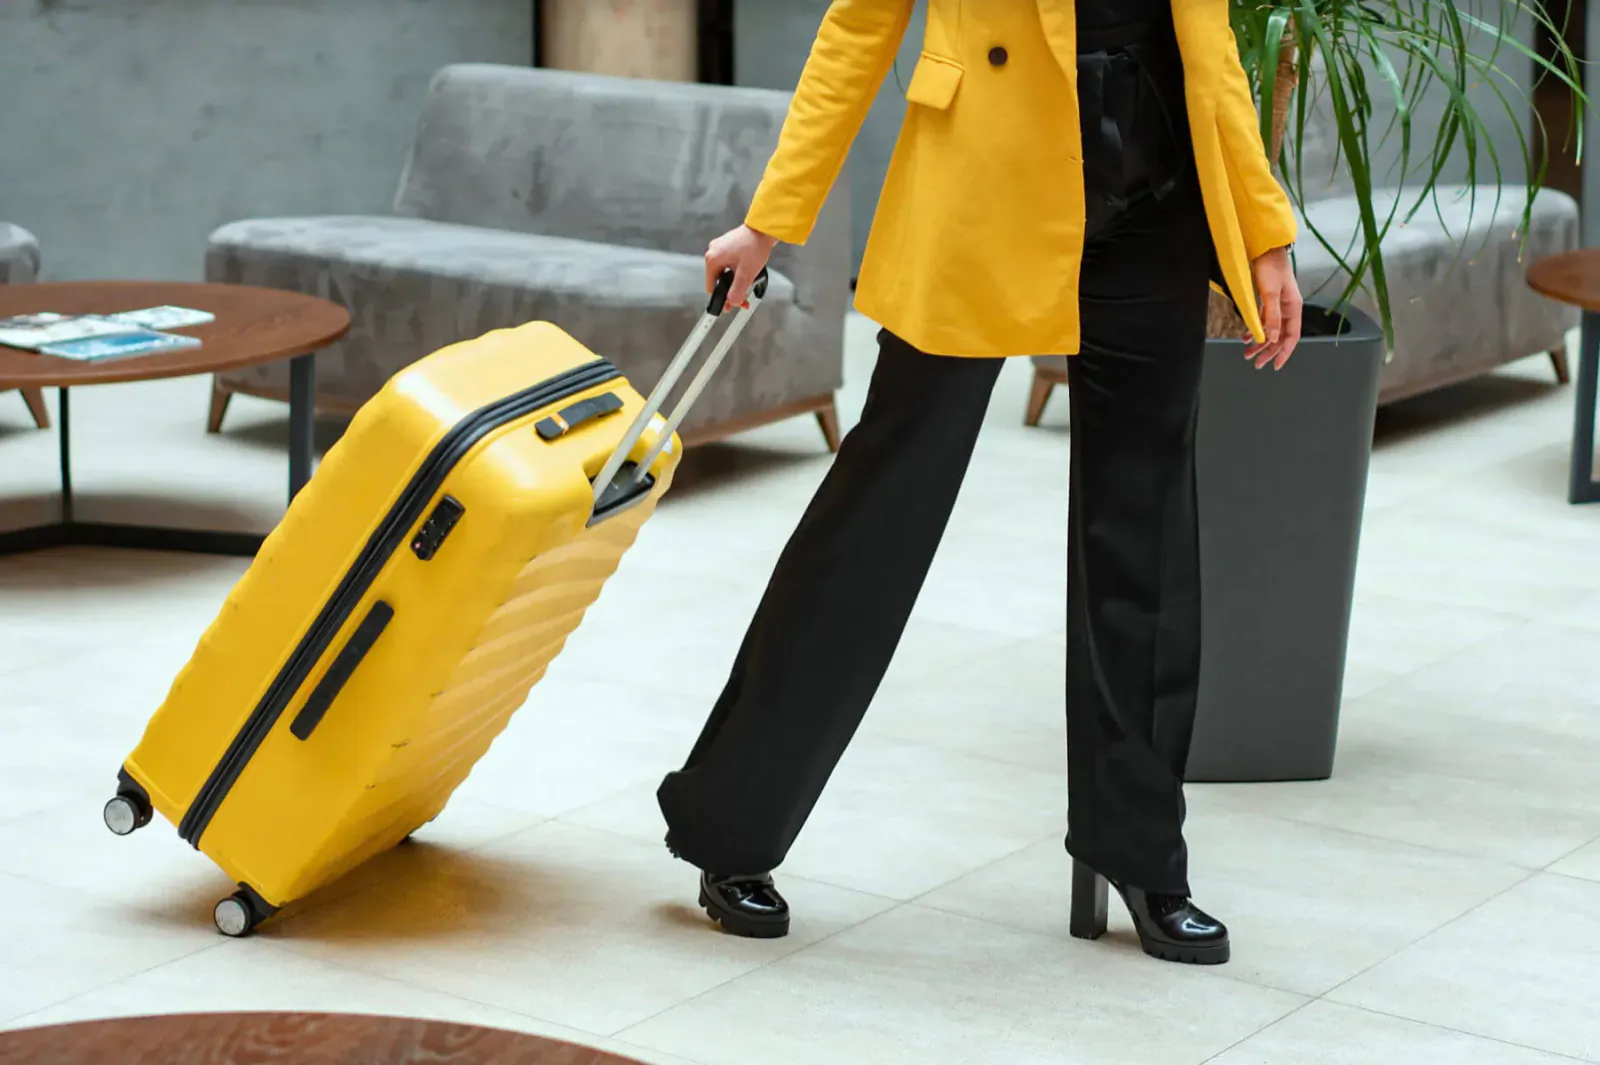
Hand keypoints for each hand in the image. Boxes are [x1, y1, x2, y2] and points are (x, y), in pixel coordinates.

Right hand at [706, 224, 778, 311]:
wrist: (764, 228)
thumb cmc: (754, 247)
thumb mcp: (746, 275)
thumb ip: (737, 292)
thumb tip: (731, 303)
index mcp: (712, 260)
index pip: (712, 287)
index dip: (723, 298)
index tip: (733, 304)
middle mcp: (713, 252)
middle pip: (719, 281)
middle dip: (732, 291)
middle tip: (744, 301)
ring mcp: (720, 247)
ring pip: (725, 273)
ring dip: (736, 282)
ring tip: (749, 285)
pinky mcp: (728, 245)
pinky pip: (729, 264)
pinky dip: (737, 271)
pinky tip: (748, 274)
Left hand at [1244, 246, 1302, 370]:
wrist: (1265, 249)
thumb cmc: (1270, 268)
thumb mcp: (1270, 294)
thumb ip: (1272, 316)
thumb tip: (1273, 338)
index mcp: (1293, 307)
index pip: (1292, 336)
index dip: (1285, 352)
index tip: (1275, 366)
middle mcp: (1288, 308)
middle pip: (1280, 336)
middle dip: (1268, 351)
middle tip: (1256, 364)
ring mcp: (1279, 305)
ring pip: (1271, 330)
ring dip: (1259, 342)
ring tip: (1247, 353)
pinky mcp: (1269, 300)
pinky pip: (1264, 321)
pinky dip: (1255, 330)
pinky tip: (1245, 337)